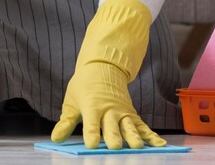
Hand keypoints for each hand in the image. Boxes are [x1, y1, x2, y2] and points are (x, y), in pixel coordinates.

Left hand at [51, 0, 166, 149]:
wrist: (104, 67)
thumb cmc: (84, 86)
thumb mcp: (71, 102)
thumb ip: (65, 122)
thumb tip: (55, 139)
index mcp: (92, 106)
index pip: (91, 123)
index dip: (91, 133)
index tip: (91, 145)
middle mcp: (109, 110)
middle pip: (112, 126)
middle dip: (113, 136)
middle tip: (115, 147)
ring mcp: (123, 113)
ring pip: (129, 126)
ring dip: (133, 136)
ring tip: (137, 146)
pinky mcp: (132, 115)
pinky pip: (143, 126)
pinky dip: (151, 135)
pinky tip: (159, 145)